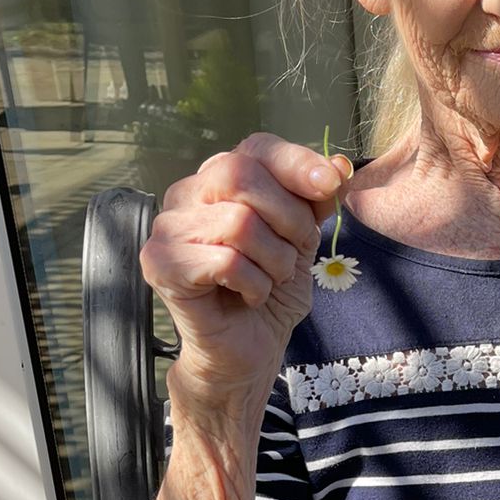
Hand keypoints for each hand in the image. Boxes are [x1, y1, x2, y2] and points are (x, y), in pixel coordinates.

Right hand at [139, 131, 352, 408]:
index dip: (297, 163)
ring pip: (238, 223)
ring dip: (273, 262)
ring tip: (269, 281)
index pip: (257, 147)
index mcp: (218, 178)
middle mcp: (186, 194)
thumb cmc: (269, 291)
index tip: (332, 185)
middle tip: (294, 253)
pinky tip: (249, 297)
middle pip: (242, 175)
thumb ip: (316, 201)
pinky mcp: (159, 264)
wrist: (248, 352)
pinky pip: (226, 261)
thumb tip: (340, 166)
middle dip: (288, 217)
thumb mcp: (302, 241)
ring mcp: (167, 228)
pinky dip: (254, 285)